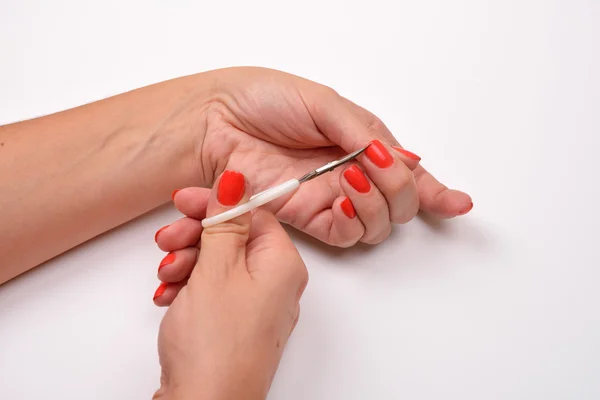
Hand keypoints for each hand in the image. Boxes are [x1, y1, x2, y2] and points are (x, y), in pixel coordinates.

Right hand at [154, 171, 307, 399]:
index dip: (216, 204)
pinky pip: (212, 291)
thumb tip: (237, 181)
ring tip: (167, 278)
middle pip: (234, 238)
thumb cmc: (216, 343)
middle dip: (195, 237)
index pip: (253, 213)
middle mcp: (275, 284)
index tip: (183, 201)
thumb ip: (226, 221)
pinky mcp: (234, 326)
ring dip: (187, 263)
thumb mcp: (216, 268)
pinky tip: (168, 297)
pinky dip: (188, 288)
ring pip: (218, 264)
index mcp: (282, 264)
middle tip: (167, 242)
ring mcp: (255, 307)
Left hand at [193, 67, 471, 246]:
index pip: (406, 173)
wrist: (216, 120)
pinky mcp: (307, 217)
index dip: (436, 190)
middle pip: (400, 202)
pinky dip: (356, 219)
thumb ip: (362, 133)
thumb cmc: (263, 100)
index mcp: (359, 143)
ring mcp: (329, 197)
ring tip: (352, 176)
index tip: (460, 203)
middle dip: (403, 187)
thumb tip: (400, 158)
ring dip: (380, 202)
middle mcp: (349, 175)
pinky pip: (347, 233)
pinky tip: (345, 197)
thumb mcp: (323, 103)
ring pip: (379, 222)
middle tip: (377, 164)